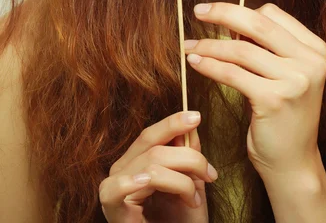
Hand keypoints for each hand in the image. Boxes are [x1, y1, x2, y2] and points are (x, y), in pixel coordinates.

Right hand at [99, 111, 216, 222]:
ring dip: (181, 181)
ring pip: (150, 166)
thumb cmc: (178, 222)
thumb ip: (188, 156)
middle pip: (153, 147)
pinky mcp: (111, 209)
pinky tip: (144, 182)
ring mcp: (114, 189)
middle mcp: (122, 171)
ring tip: (194, 199)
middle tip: (210, 174)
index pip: (151, 135)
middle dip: (188, 157)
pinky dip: (131, 182)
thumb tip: (191, 126)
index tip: (196, 117)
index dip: (172, 123)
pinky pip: (116, 189)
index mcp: (136, 162)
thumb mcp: (190, 184)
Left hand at [185, 2, 325, 177]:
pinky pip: (232, 74)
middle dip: (223, 13)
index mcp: (315, 49)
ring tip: (189, 45)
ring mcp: (295, 81)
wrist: (293, 162)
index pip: (272, 14)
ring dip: (209, 44)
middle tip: (198, 11)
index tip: (218, 14)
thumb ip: (268, 47)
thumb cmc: (282, 114)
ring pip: (241, 50)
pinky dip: (210, 65)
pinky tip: (195, 62)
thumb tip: (231, 20)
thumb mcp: (286, 74)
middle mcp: (310, 61)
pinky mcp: (274, 100)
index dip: (241, 11)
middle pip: (258, 23)